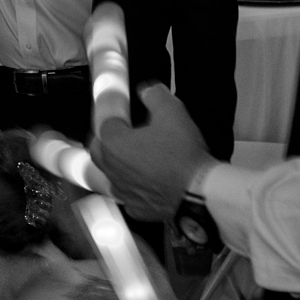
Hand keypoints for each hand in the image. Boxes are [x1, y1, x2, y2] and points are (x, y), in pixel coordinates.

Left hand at [91, 84, 216, 222]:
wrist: (199, 192)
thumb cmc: (183, 153)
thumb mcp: (172, 112)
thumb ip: (155, 96)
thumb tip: (148, 90)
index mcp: (112, 143)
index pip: (105, 124)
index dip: (117, 116)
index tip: (126, 114)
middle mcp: (111, 169)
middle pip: (99, 151)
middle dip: (108, 141)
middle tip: (128, 135)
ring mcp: (123, 192)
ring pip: (111, 175)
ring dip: (120, 166)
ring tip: (139, 159)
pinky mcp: (138, 210)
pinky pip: (129, 197)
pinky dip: (135, 190)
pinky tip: (149, 184)